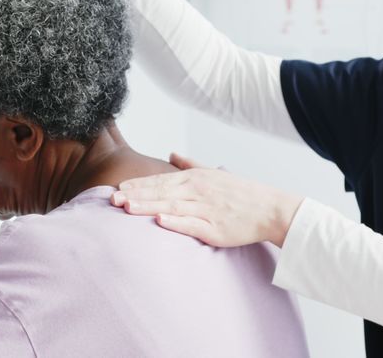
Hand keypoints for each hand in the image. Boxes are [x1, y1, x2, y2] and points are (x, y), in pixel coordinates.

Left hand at [110, 153, 303, 247]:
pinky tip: (159, 221)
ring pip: (172, 207)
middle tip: (111, 198)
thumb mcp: (214, 173)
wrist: (270, 209)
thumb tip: (171, 154)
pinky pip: (192, 225)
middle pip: (161, 192)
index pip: (161, 181)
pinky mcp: (215, 228)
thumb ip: (191, 164)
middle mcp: (199, 191)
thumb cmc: (242, 193)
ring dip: (148, 206)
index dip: (139, 184)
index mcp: (197, 179)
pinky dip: (176, 222)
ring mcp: (206, 209)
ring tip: (126, 208)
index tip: (118, 187)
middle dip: (136, 195)